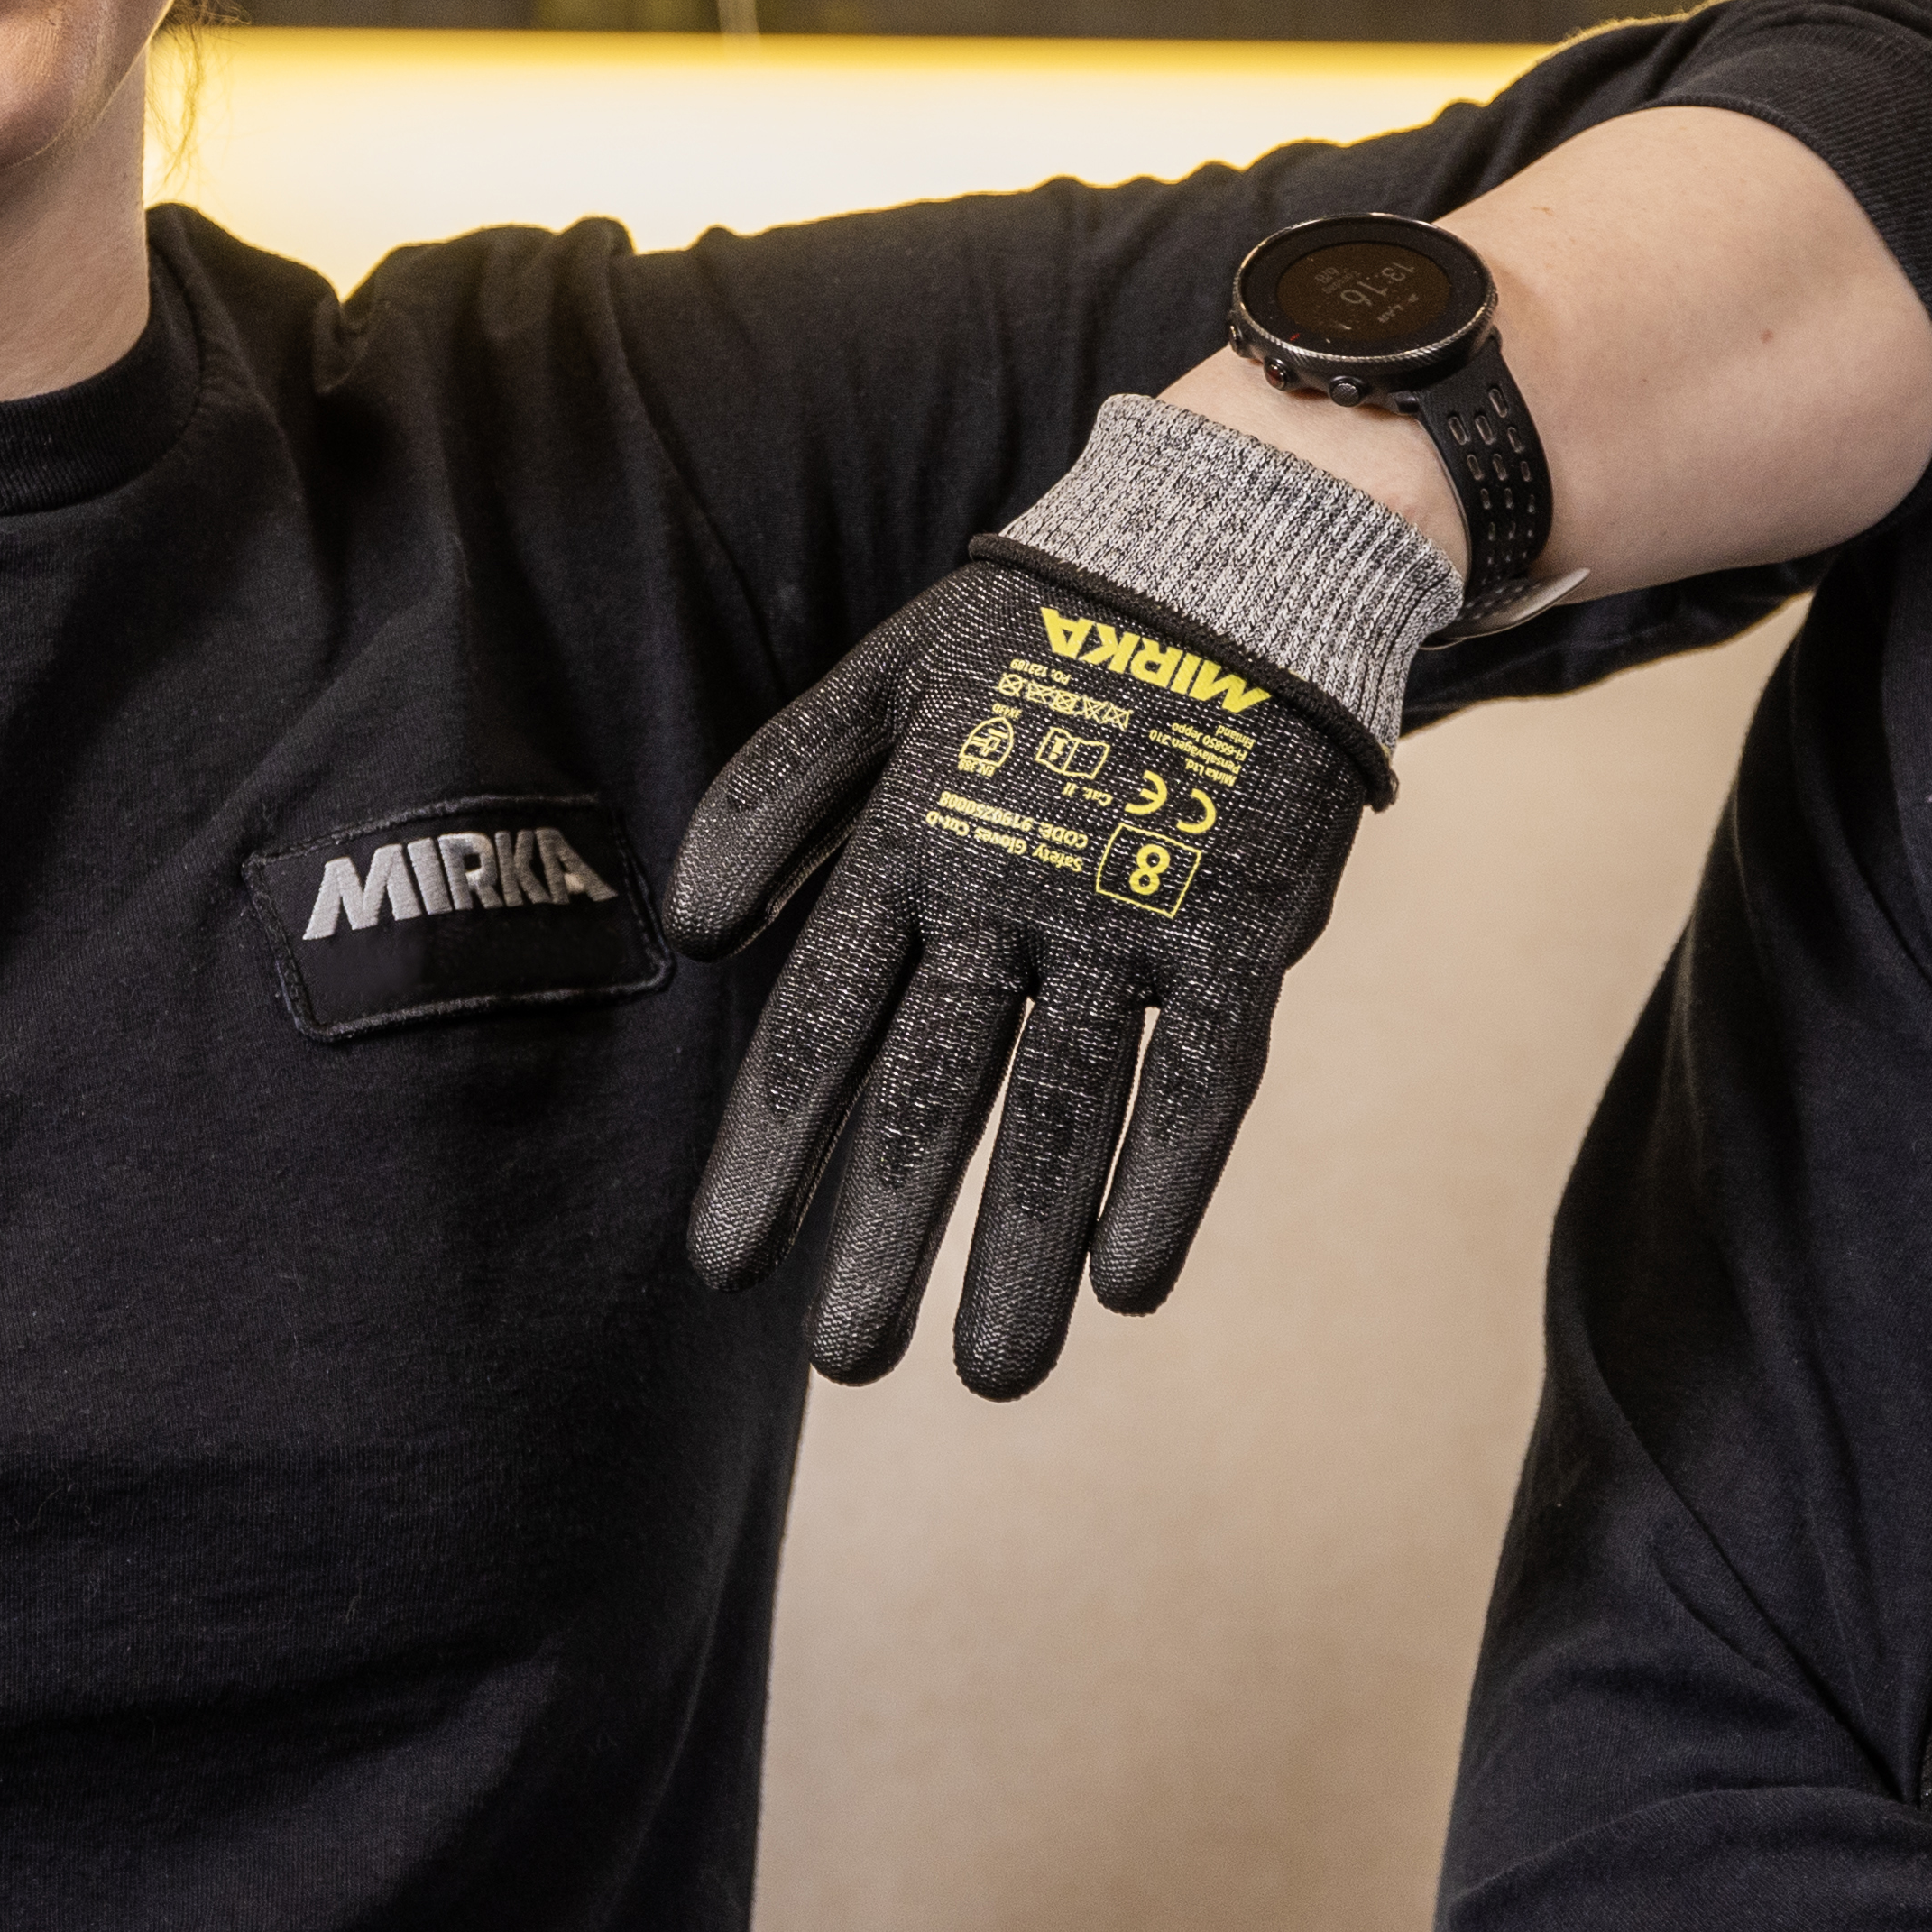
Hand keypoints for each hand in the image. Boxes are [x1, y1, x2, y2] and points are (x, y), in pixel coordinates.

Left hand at [670, 538, 1397, 1398]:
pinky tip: (1128, 1281)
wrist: (1234, 558)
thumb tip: (693, 932)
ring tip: (993, 1373)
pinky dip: (1167, 1178)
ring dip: (1025, 1249)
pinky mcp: (1238, 925)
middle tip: (847, 1362)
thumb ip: (779, 795)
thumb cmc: (1041, 641)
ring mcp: (1130, 910)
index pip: (818, 1024)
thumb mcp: (887, 685)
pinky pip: (1203, 1073)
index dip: (770, 1152)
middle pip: (934, 1090)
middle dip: (886, 1236)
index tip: (724, 1269)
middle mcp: (1011, 889)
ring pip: (1066, 1106)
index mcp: (913, 841)